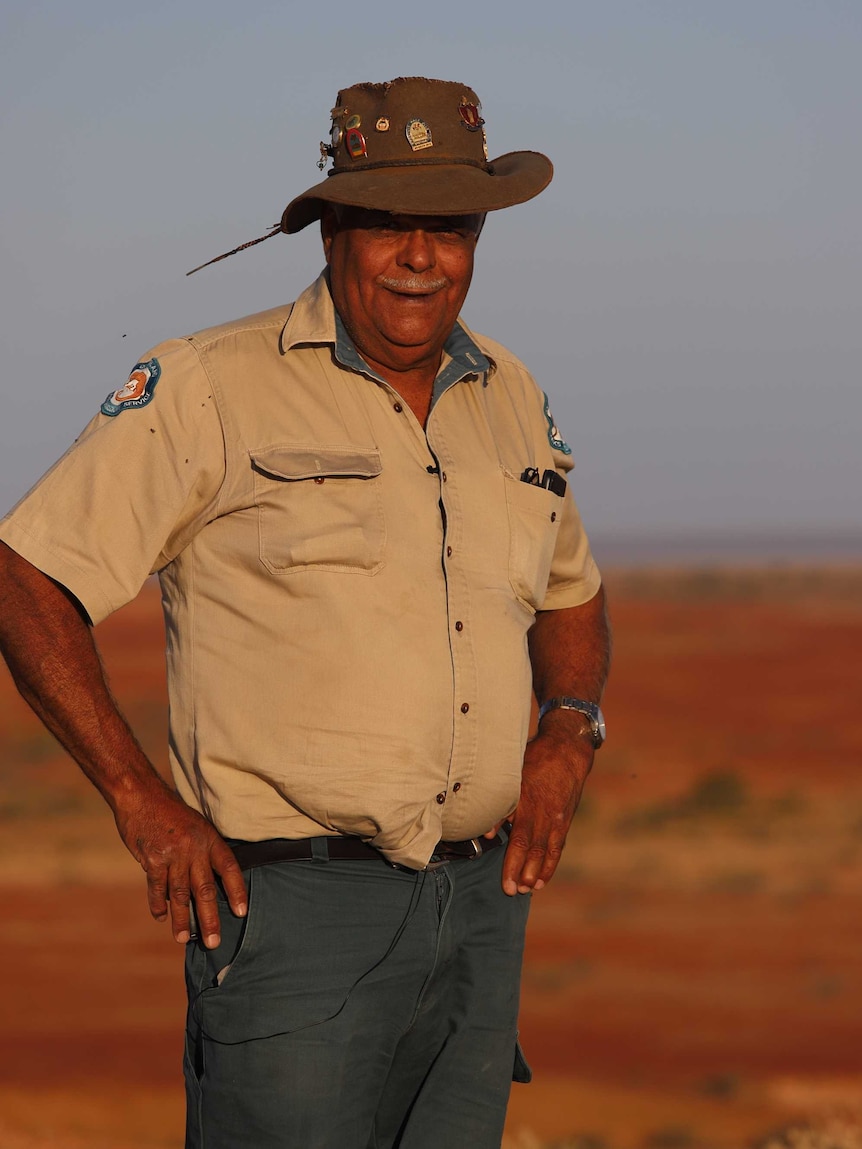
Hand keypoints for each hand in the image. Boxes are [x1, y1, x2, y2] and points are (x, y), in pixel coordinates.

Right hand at [113, 781, 246, 948]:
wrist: (141, 796)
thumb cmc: (170, 813)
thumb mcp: (196, 825)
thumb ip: (203, 851)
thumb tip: (208, 882)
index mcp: (209, 838)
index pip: (229, 868)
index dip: (237, 890)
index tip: (242, 912)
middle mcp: (194, 848)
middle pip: (205, 889)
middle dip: (210, 918)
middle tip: (214, 942)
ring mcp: (173, 854)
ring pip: (181, 894)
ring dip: (182, 919)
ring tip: (183, 938)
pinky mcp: (152, 859)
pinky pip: (157, 888)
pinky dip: (159, 904)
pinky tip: (161, 917)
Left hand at [500, 731, 592, 895]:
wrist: (567, 750)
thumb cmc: (534, 759)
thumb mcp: (514, 774)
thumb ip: (502, 804)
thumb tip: (490, 832)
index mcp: (528, 803)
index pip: (519, 840)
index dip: (512, 863)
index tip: (506, 882)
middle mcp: (544, 814)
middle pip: (533, 850)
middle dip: (522, 874)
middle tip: (513, 892)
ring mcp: (557, 818)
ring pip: (546, 851)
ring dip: (537, 873)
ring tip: (528, 890)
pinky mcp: (565, 820)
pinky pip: (557, 846)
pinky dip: (550, 864)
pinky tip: (543, 879)